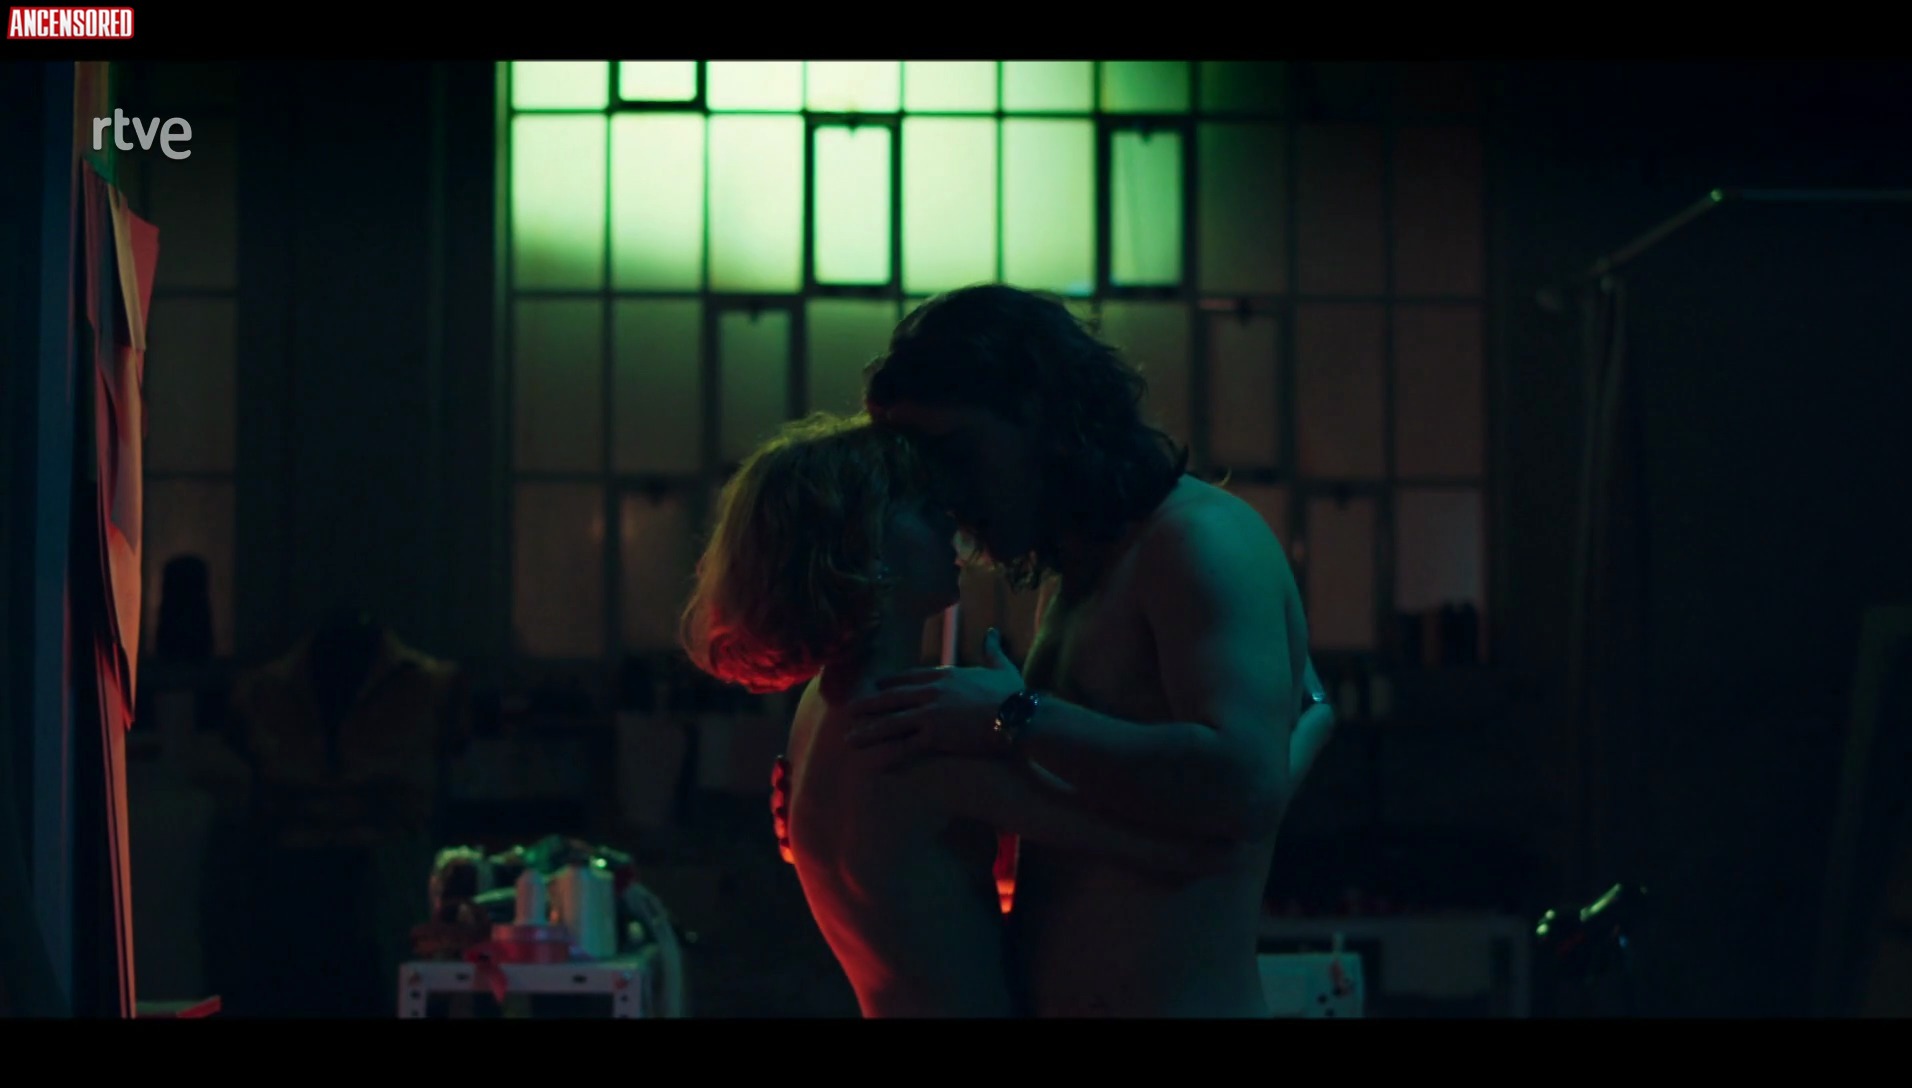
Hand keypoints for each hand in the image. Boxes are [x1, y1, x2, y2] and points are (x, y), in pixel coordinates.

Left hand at [844, 628, 1024, 758]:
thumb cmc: (1013, 693)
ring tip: (850, 739)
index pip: (910, 677)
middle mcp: (932, 691)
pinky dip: (887, 754)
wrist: (1018, 714)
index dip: (891, 682)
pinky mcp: (935, 735)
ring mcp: (930, 713)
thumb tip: (992, 632)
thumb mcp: (1001, 666)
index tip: (876, 686)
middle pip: (892, 698)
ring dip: (868, 731)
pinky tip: (872, 762)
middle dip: (869, 704)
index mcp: (945, 674)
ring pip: (891, 722)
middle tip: (850, 711)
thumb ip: (991, 649)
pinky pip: (905, 746)